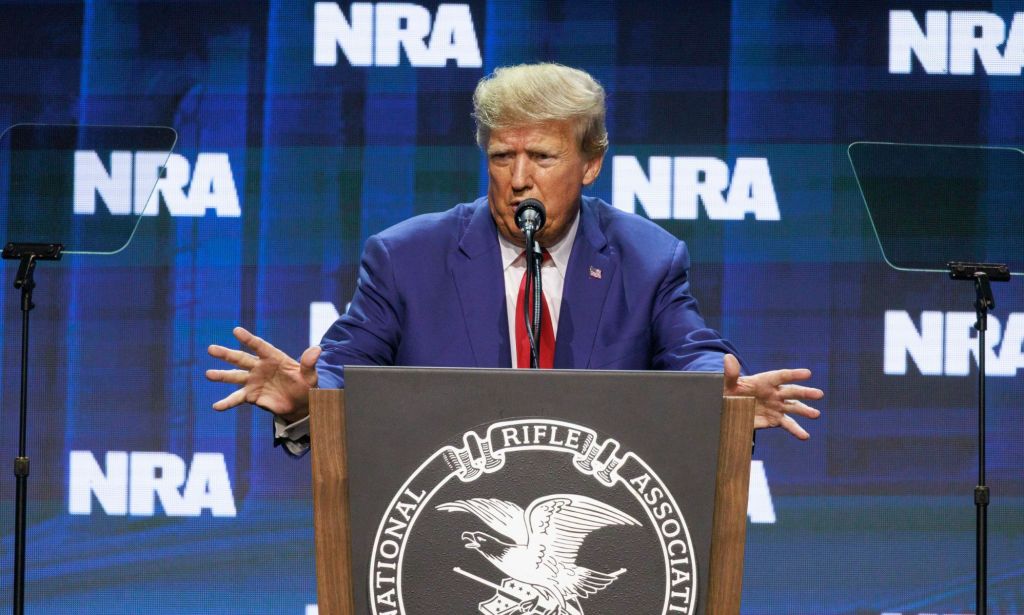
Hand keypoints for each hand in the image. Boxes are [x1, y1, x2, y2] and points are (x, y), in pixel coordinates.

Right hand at [205, 326, 320, 422]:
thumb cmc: (306, 385)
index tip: (236, 330)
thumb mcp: (310, 375)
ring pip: (235, 377)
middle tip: (211, 349)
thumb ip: (309, 363)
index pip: (260, 346)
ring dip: (221, 376)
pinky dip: (227, 402)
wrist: (301, 403)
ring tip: (208, 374)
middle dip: (226, 354)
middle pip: (241, 359)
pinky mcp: (251, 395)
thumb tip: (317, 349)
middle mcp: (260, 367)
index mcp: (274, 358)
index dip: (248, 339)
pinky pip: (237, 398)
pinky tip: (216, 406)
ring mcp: (253, 381)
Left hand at [723, 354, 821, 439]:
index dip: (794, 374)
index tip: (808, 373)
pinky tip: (805, 436)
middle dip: (805, 393)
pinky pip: (788, 424)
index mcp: (765, 381)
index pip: (781, 376)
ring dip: (805, 410)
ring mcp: (777, 407)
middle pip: (792, 391)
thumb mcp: (727, 384)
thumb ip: (730, 374)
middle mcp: (774, 393)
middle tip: (818, 394)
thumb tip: (728, 358)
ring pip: (794, 407)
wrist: (729, 409)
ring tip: (815, 414)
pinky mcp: (775, 420)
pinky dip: (797, 430)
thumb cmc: (728, 392)